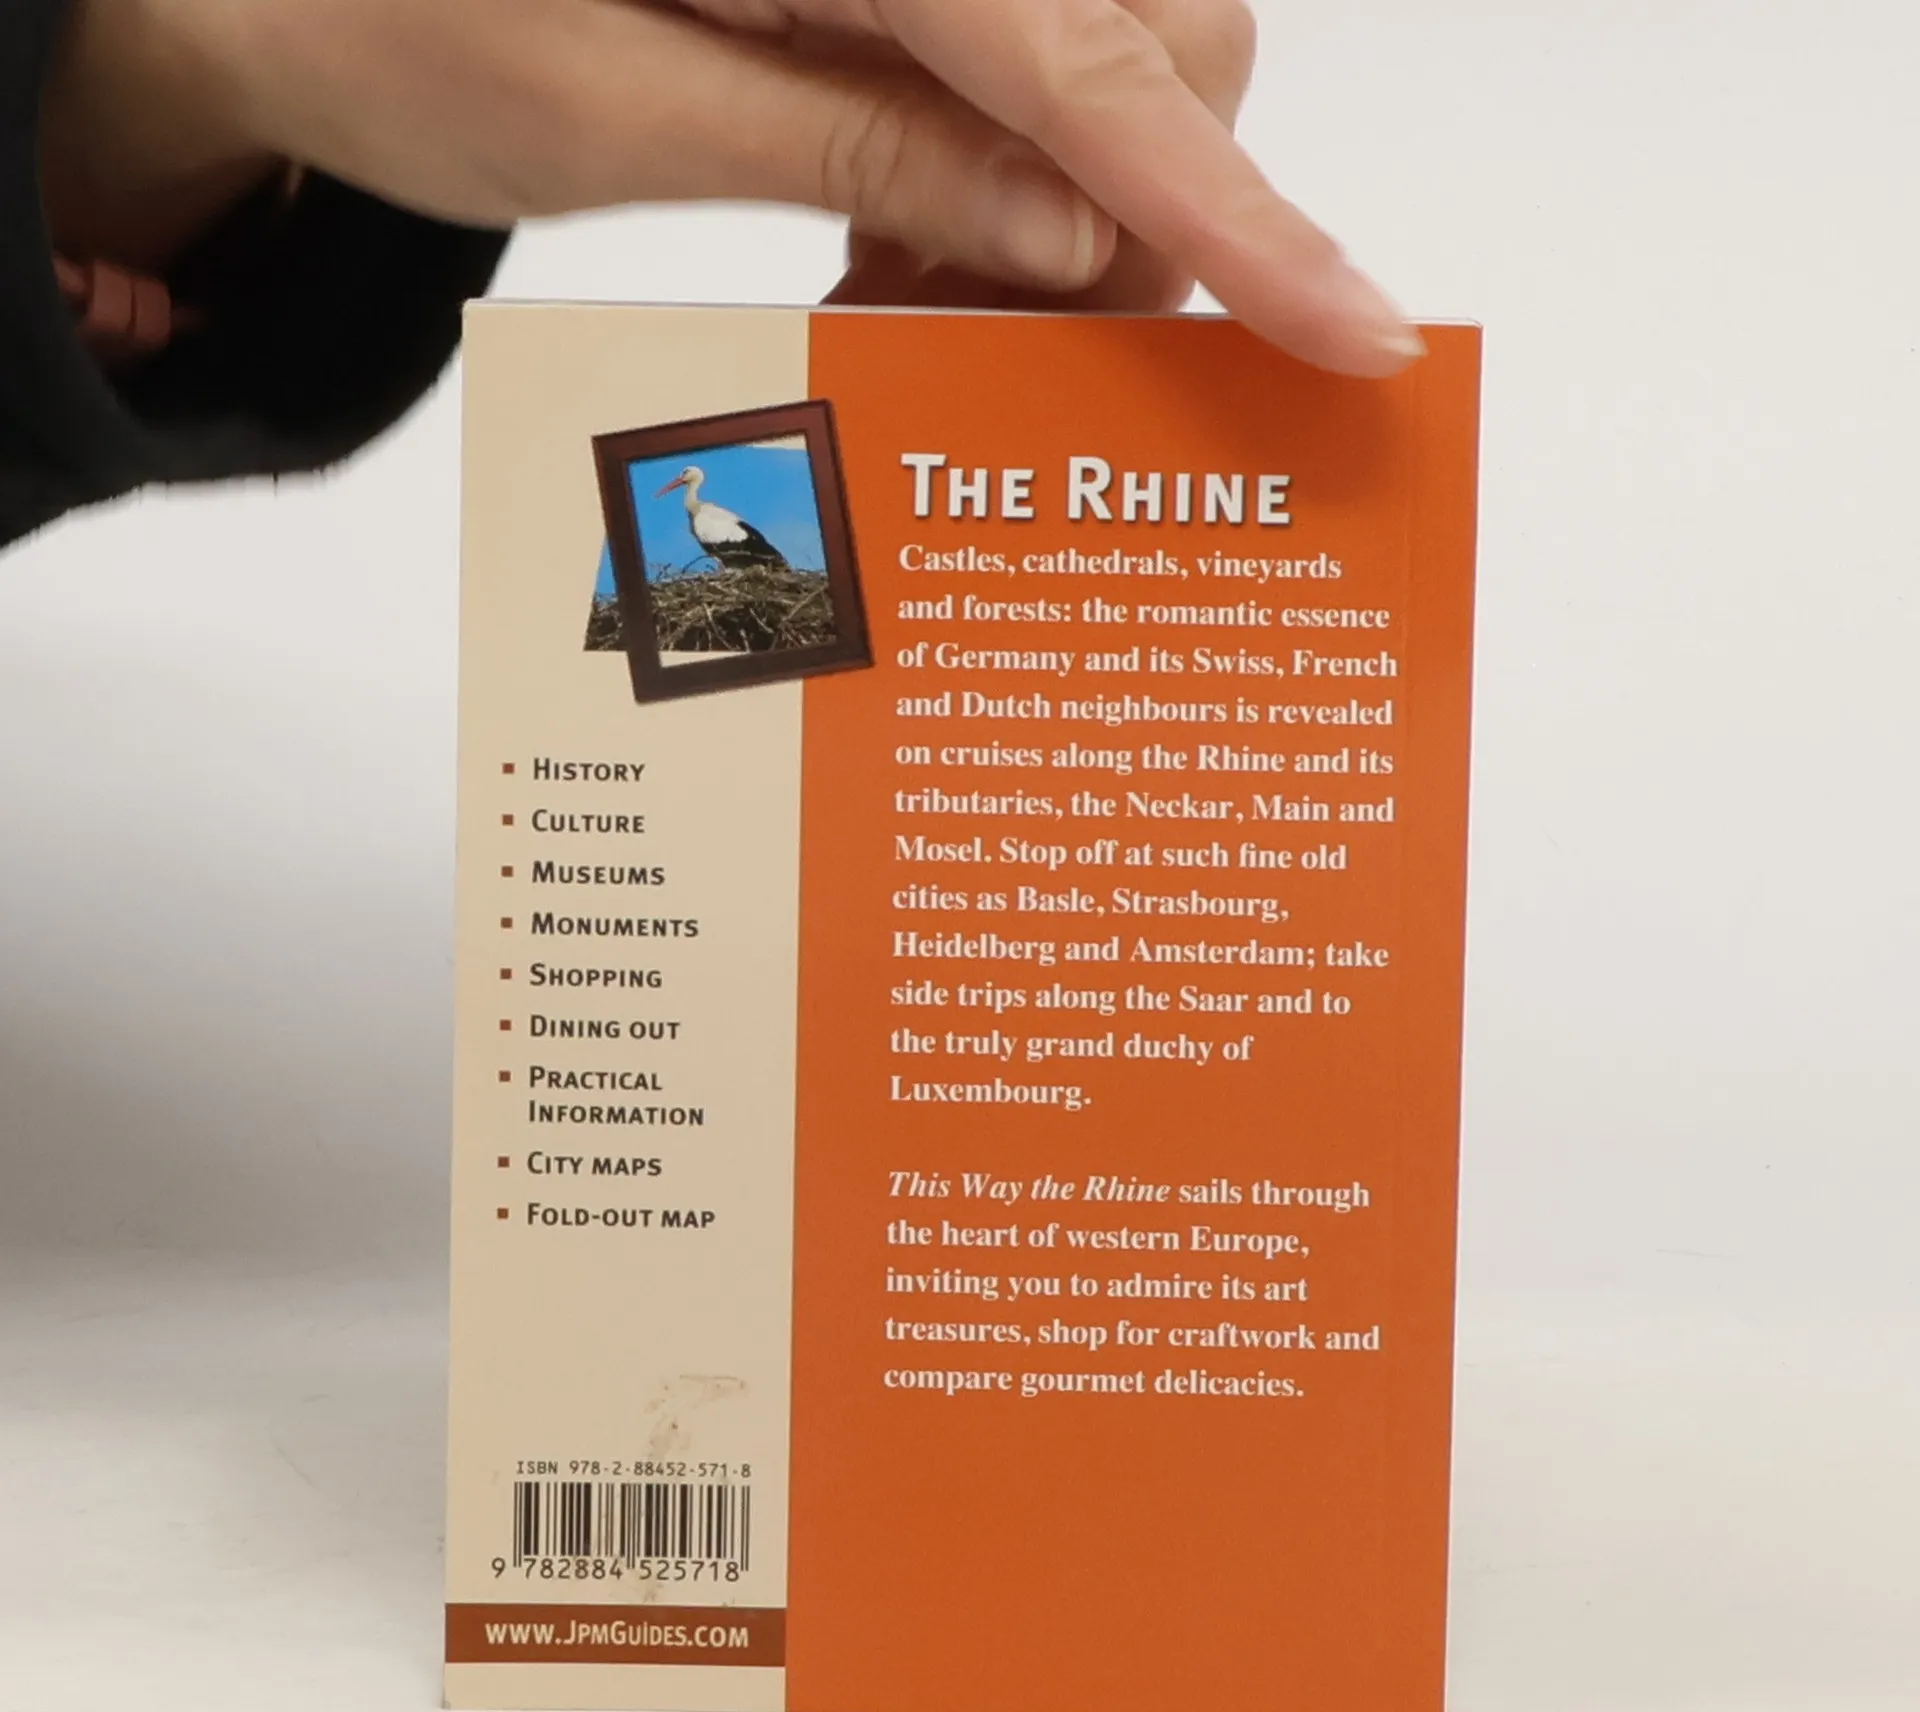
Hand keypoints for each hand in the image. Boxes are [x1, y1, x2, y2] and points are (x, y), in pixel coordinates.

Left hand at [41, 0, 1419, 374]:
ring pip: (1107, 68)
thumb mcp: (613, 105)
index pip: (1095, 66)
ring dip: (1059, 217)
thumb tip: (1081, 229)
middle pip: (1159, 44)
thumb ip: (868, 150)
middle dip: (1138, 222)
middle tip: (981, 337)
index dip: (1239, 218)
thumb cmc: (378, 6)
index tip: (1354, 330)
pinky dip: (996, 185)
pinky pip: (1018, 72)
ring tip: (896, 300)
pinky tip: (893, 247)